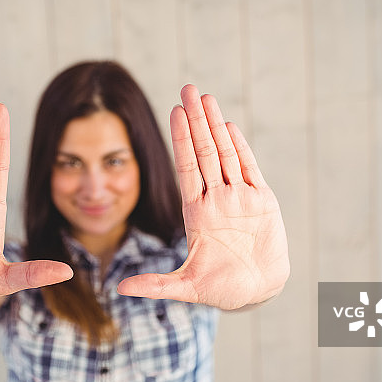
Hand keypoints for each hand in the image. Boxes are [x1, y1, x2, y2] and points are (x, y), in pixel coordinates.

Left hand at [117, 85, 289, 309]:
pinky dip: (240, 148)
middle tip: (188, 89)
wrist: (258, 292)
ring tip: (207, 98)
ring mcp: (239, 198)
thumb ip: (156, 285)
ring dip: (216, 126)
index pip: (186, 168)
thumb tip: (119, 290)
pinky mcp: (262, 202)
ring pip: (225, 154)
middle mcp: (215, 199)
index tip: (173, 112)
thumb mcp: (186, 287)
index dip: (180, 139)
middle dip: (196, 121)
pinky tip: (229, 127)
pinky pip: (250, 169)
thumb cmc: (223, 290)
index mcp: (196, 212)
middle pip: (203, 152)